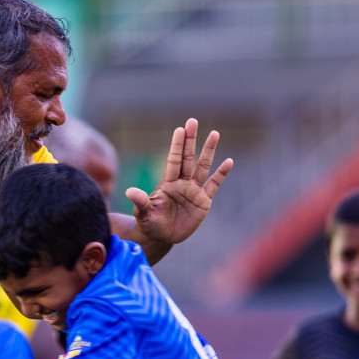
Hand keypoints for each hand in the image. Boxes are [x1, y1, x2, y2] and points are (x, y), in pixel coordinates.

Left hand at [126, 118, 232, 250]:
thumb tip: (129, 191)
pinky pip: (214, 184)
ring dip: (209, 151)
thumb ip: (140, 202)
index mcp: (167, 183)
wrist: (161, 237)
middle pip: (187, 158)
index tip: (180, 129)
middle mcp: (181, 183)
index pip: (173, 160)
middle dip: (190, 140)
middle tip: (192, 121)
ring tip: (214, 133)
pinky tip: (229, 161)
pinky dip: (221, 174)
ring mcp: (193, 190)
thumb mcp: (144, 214)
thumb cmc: (149, 223)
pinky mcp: (203, 201)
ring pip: (203, 167)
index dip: (176, 145)